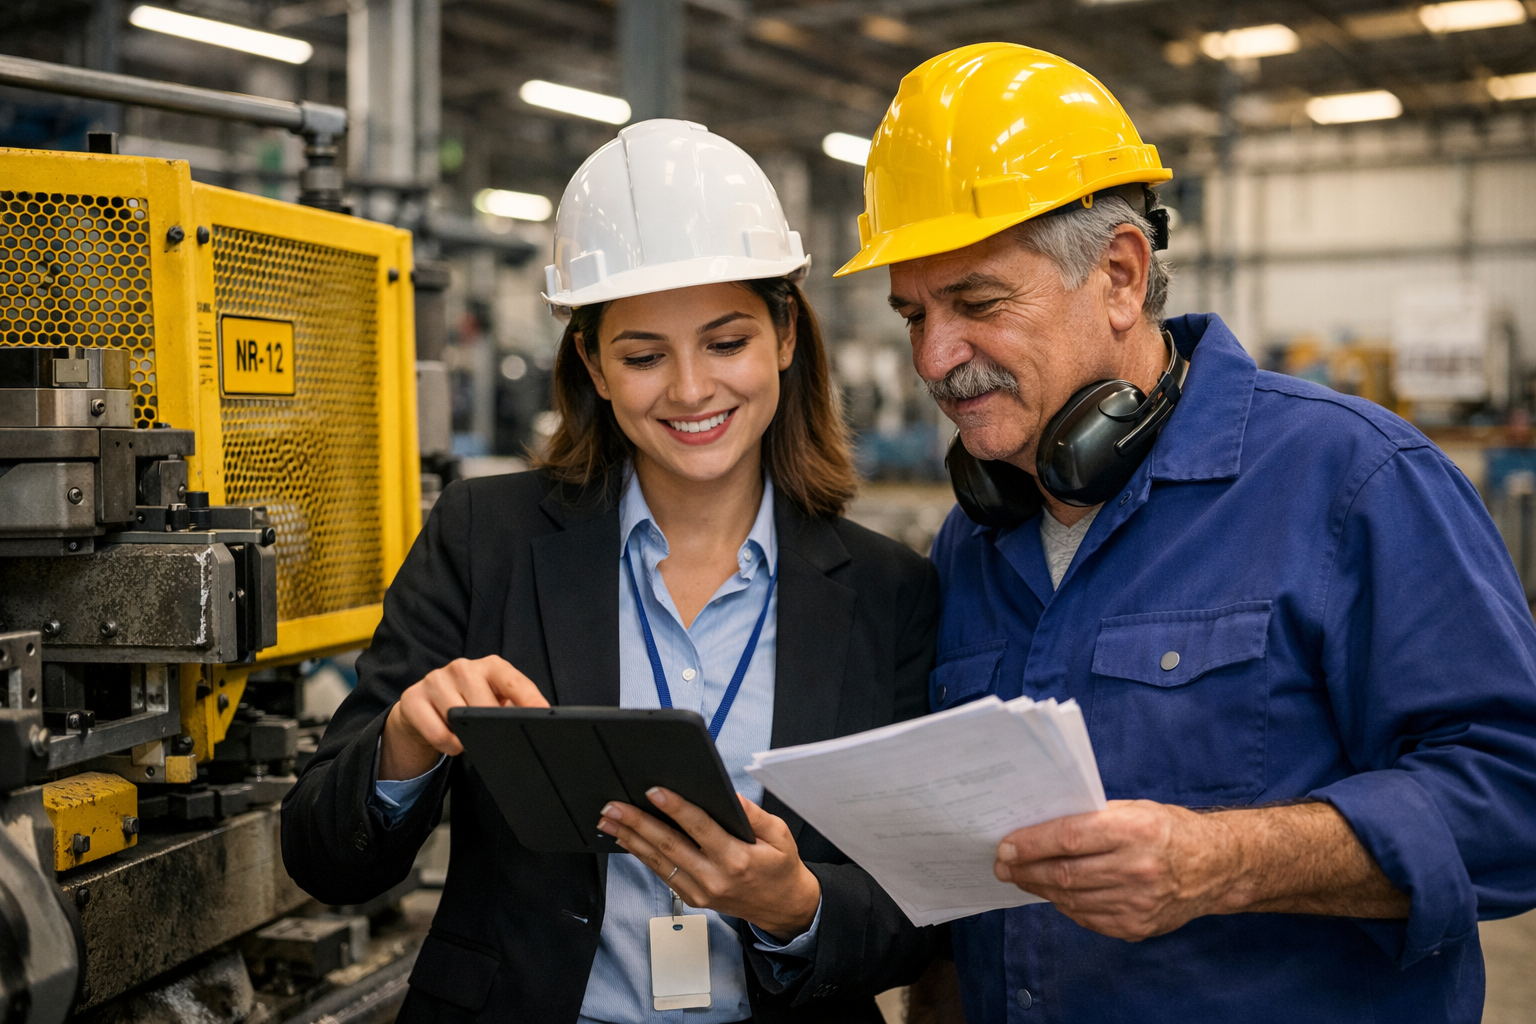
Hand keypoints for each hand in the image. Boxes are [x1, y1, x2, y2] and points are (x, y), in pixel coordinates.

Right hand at [380, 656, 548, 779]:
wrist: (422, 707)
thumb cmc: (468, 703)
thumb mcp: (494, 699)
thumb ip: (515, 706)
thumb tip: (539, 721)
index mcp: (490, 665)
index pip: (514, 681)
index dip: (530, 700)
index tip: (543, 716)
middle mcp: (463, 667)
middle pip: (486, 707)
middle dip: (493, 728)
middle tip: (492, 736)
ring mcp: (435, 680)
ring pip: (459, 720)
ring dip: (468, 739)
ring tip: (468, 737)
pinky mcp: (413, 698)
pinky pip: (438, 734)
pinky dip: (449, 746)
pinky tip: (451, 740)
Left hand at [597, 789, 820, 940]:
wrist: (782, 907)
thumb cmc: (780, 866)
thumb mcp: (779, 834)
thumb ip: (752, 814)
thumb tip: (727, 793)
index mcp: (737, 858)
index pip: (699, 828)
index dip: (675, 808)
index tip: (653, 791)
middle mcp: (715, 878)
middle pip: (669, 845)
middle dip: (637, 823)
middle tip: (613, 806)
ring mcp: (701, 891)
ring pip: (659, 861)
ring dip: (631, 839)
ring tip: (609, 821)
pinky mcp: (693, 898)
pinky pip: (663, 874)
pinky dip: (642, 855)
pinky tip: (628, 840)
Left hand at [992, 799, 1240, 941]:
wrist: (1217, 867)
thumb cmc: (1169, 830)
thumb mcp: (1134, 810)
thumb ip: (1091, 819)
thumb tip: (1037, 828)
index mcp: (1135, 830)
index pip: (1069, 838)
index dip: (1031, 843)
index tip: (1005, 845)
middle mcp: (1137, 869)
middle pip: (1064, 874)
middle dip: (1024, 869)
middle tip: (1002, 865)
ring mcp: (1138, 903)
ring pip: (1071, 899)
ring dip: (1039, 888)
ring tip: (1021, 877)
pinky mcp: (1137, 926)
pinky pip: (1087, 917)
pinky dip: (1064, 904)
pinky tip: (1054, 893)